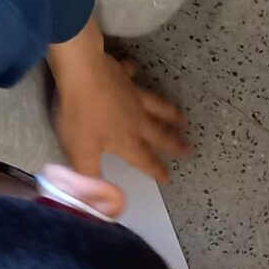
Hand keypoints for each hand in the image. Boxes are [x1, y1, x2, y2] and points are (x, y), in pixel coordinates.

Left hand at [48, 16, 187, 181]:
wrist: (81, 72)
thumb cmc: (80, 115)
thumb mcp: (80, 152)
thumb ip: (91, 176)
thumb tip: (101, 198)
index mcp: (126, 140)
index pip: (145, 160)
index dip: (156, 170)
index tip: (169, 178)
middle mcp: (135, 120)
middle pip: (158, 134)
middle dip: (173, 144)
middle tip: (188, 149)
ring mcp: (132, 96)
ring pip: (156, 107)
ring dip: (169, 113)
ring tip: (182, 119)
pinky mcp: (122, 76)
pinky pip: (131, 76)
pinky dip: (133, 74)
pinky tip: (135, 70)